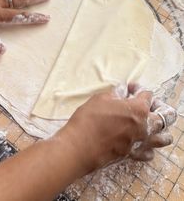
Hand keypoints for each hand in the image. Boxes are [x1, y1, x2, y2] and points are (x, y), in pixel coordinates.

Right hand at [58, 84, 176, 173]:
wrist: (79, 146)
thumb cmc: (89, 119)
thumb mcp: (101, 98)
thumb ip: (117, 94)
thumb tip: (123, 90)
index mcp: (138, 109)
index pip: (147, 95)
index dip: (138, 89)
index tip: (129, 88)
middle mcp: (144, 126)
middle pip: (163, 116)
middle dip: (156, 107)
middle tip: (144, 104)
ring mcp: (140, 142)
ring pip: (162, 138)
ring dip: (159, 129)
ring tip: (150, 124)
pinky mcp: (132, 154)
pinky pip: (149, 152)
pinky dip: (148, 146)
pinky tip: (140, 141)